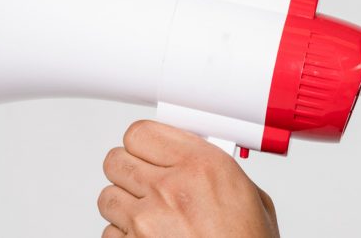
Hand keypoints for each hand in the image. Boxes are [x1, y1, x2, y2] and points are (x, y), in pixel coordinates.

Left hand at [98, 120, 279, 237]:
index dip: (145, 143)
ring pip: (108, 196)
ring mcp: (147, 221)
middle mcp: (170, 188)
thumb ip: (219, 172)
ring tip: (149, 213)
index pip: (142, 132)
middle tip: (146, 180)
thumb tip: (199, 161)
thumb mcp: (252, 198)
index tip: (150, 149)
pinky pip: (110, 232)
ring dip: (125, 204)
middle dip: (130, 170)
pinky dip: (124, 235)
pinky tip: (149, 237)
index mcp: (203, 166)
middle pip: (117, 160)